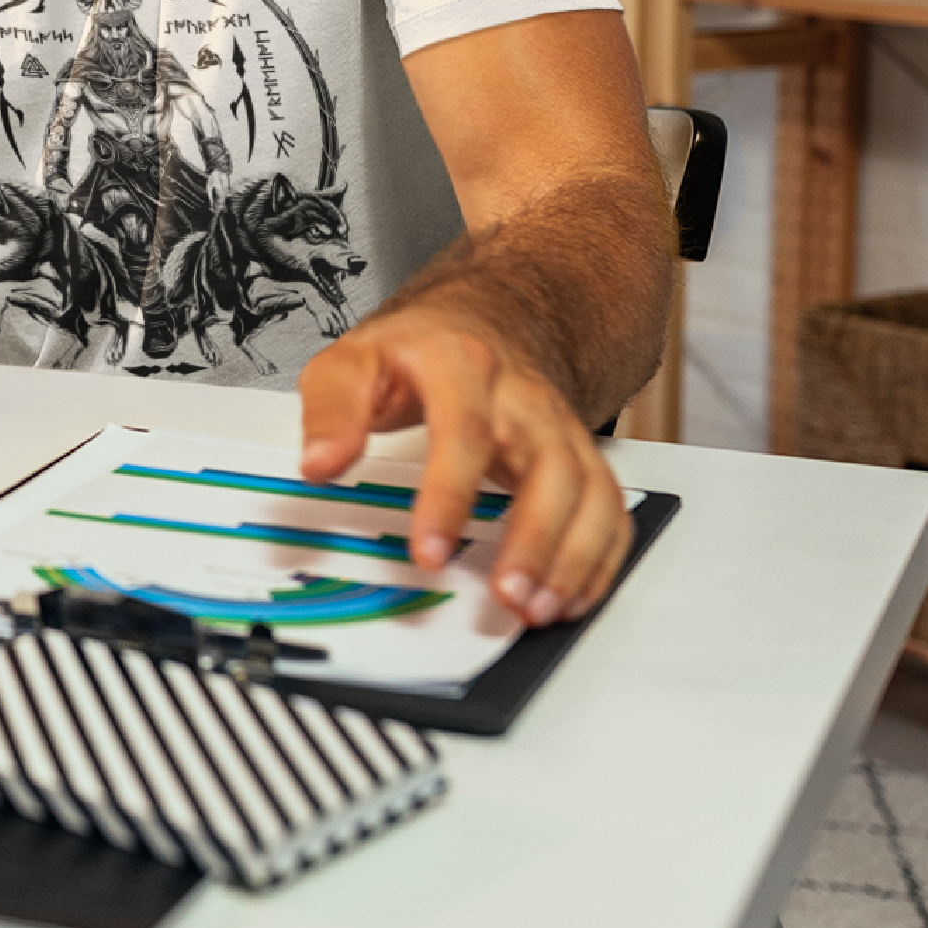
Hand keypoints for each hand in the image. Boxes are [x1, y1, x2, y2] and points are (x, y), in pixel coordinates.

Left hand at [298, 305, 631, 627]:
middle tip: (506, 594)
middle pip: (548, 465)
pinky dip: (599, 556)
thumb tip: (319, 463)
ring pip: (589, 490)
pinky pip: (608, 507)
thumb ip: (332, 409)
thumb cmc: (416, 350)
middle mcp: (521, 396)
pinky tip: (571, 594)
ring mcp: (557, 427)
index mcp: (461, 364)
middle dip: (533, 537)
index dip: (449, 496)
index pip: (464, 430)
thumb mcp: (354, 360)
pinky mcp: (579, 456)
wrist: (481, 321)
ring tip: (538, 607)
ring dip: (571, 556)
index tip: (429, 552)